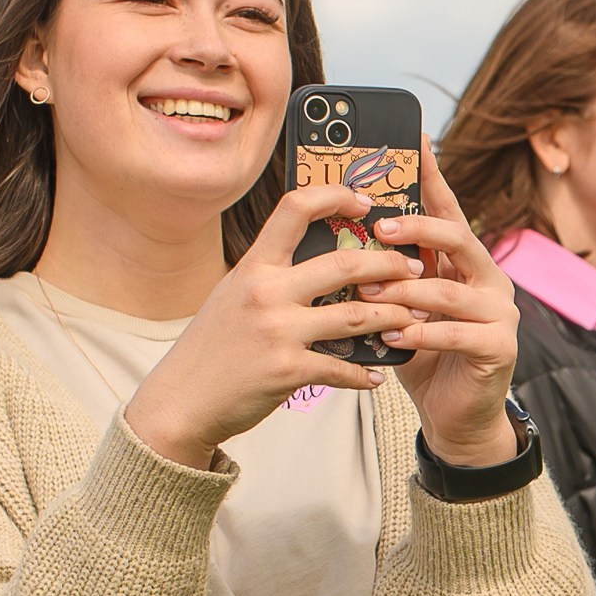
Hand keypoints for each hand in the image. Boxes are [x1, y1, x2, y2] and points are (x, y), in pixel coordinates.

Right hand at [125, 181, 428, 468]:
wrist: (181, 400)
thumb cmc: (212, 347)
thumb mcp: (232, 294)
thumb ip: (270, 273)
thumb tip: (315, 253)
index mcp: (254, 265)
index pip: (295, 208)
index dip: (335, 196)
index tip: (364, 201)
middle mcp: (266, 291)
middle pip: (346, 263)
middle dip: (390, 265)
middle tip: (413, 270)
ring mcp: (278, 331)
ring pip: (357, 316)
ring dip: (394, 317)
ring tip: (413, 317)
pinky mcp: (288, 370)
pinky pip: (344, 369)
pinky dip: (366, 374)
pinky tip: (377, 375)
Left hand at [371, 139, 521, 467]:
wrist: (455, 416)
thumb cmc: (423, 356)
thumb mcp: (400, 307)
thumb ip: (386, 274)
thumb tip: (335, 238)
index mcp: (464, 261)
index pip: (446, 209)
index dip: (432, 175)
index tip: (415, 140)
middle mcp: (487, 279)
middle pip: (457, 236)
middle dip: (417, 229)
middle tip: (379, 228)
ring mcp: (499, 313)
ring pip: (452, 289)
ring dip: (407, 290)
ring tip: (371, 294)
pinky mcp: (500, 348)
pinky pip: (457, 333)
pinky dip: (422, 333)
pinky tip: (394, 335)